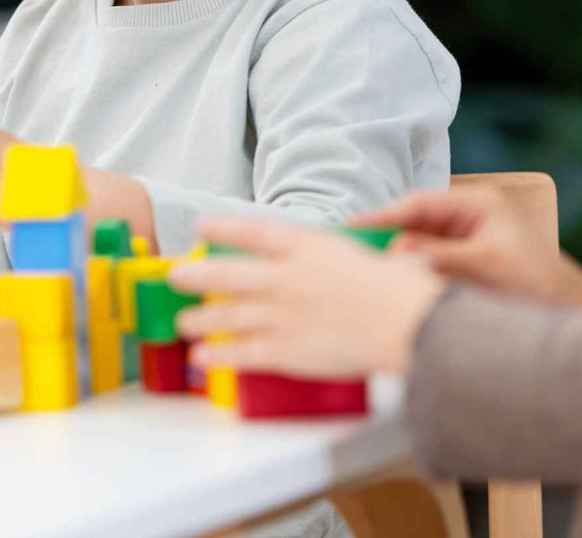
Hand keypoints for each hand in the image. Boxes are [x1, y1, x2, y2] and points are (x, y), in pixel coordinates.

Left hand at [170, 216, 445, 376]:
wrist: (405, 321)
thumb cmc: (393, 287)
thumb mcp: (351, 254)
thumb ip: (321, 255)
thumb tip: (305, 253)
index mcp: (304, 248)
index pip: (251, 233)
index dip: (222, 228)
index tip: (200, 226)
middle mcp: (284, 278)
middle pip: (226, 275)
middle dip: (195, 276)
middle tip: (175, 277)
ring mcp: (282, 315)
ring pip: (226, 316)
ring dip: (198, 320)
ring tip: (182, 323)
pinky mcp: (287, 351)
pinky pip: (243, 353)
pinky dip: (218, 354)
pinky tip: (201, 356)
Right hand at [354, 190, 581, 305]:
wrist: (572, 311)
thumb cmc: (539, 283)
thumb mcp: (486, 265)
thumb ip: (440, 255)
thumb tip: (396, 248)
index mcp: (478, 204)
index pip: (419, 203)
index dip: (383, 215)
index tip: (352, 227)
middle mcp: (469, 216)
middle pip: (415, 221)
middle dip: (385, 235)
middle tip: (351, 250)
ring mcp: (467, 238)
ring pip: (419, 242)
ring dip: (398, 254)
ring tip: (367, 267)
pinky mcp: (465, 261)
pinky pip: (429, 260)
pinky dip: (412, 269)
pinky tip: (394, 281)